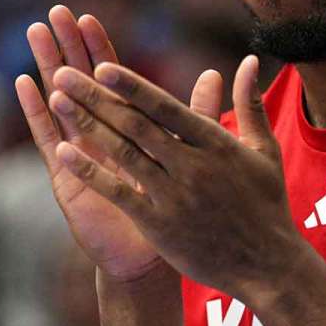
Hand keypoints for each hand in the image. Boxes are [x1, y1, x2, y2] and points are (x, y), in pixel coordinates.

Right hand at [15, 6, 221, 281]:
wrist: (152, 255)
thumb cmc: (172, 204)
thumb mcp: (190, 153)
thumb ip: (198, 114)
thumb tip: (218, 73)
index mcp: (127, 126)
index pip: (110, 77)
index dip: (99, 47)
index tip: (87, 16)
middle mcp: (98, 134)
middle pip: (80, 81)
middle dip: (68, 46)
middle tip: (54, 13)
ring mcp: (79, 152)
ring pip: (60, 101)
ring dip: (47, 67)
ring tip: (35, 34)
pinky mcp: (66, 176)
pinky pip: (49, 140)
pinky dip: (37, 111)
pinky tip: (26, 84)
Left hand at [47, 53, 307, 303]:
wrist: (267, 265)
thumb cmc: (267, 204)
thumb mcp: (264, 149)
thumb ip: (250, 103)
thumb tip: (250, 60)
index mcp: (216, 143)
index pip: (166, 107)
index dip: (132, 86)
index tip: (102, 66)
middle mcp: (192, 165)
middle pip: (136, 125)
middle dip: (97, 97)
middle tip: (64, 73)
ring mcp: (174, 196)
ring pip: (123, 153)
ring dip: (87, 125)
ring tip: (58, 101)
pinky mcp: (160, 224)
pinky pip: (119, 193)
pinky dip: (91, 172)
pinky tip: (64, 153)